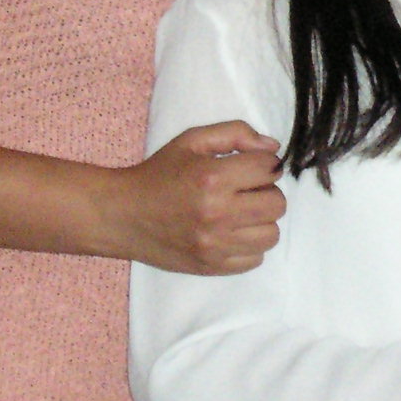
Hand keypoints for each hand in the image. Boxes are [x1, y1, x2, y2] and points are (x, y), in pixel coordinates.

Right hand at [108, 121, 284, 274]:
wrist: (122, 216)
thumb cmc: (158, 174)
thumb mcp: (192, 141)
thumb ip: (235, 133)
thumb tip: (272, 147)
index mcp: (213, 178)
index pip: (270, 169)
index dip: (263, 164)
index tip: (250, 167)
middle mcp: (217, 214)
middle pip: (277, 204)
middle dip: (266, 192)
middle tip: (244, 190)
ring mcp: (215, 245)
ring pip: (271, 234)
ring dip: (260, 221)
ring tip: (238, 213)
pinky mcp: (212, 267)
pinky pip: (256, 258)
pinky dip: (248, 245)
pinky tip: (230, 233)